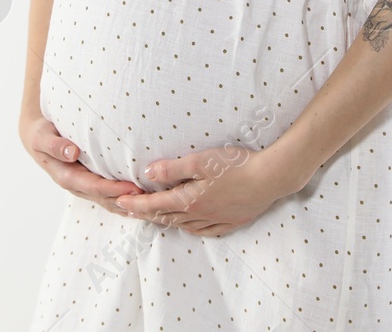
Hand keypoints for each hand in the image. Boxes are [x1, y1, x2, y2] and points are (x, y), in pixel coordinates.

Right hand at [20, 113, 142, 215]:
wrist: (39, 138)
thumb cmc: (42, 135)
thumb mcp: (42, 137)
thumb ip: (55, 145)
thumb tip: (72, 152)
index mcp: (66, 176)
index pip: (94, 187)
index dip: (114, 189)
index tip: (134, 188)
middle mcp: (78, 186)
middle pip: (106, 199)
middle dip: (128, 199)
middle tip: (151, 197)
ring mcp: (85, 187)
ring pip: (109, 201)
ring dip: (129, 204)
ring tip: (152, 204)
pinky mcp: (92, 183)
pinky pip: (110, 196)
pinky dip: (125, 200)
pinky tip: (143, 202)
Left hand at [113, 146, 295, 236]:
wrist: (271, 177)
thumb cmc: (237, 165)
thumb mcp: (200, 160)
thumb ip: (172, 169)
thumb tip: (147, 174)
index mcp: (191, 199)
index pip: (156, 204)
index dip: (136, 204)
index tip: (119, 203)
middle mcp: (201, 214)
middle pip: (168, 217)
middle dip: (147, 214)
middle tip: (130, 211)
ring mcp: (218, 219)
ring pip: (185, 225)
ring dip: (167, 221)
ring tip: (155, 217)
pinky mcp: (233, 221)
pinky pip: (206, 230)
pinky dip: (192, 228)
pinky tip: (191, 226)